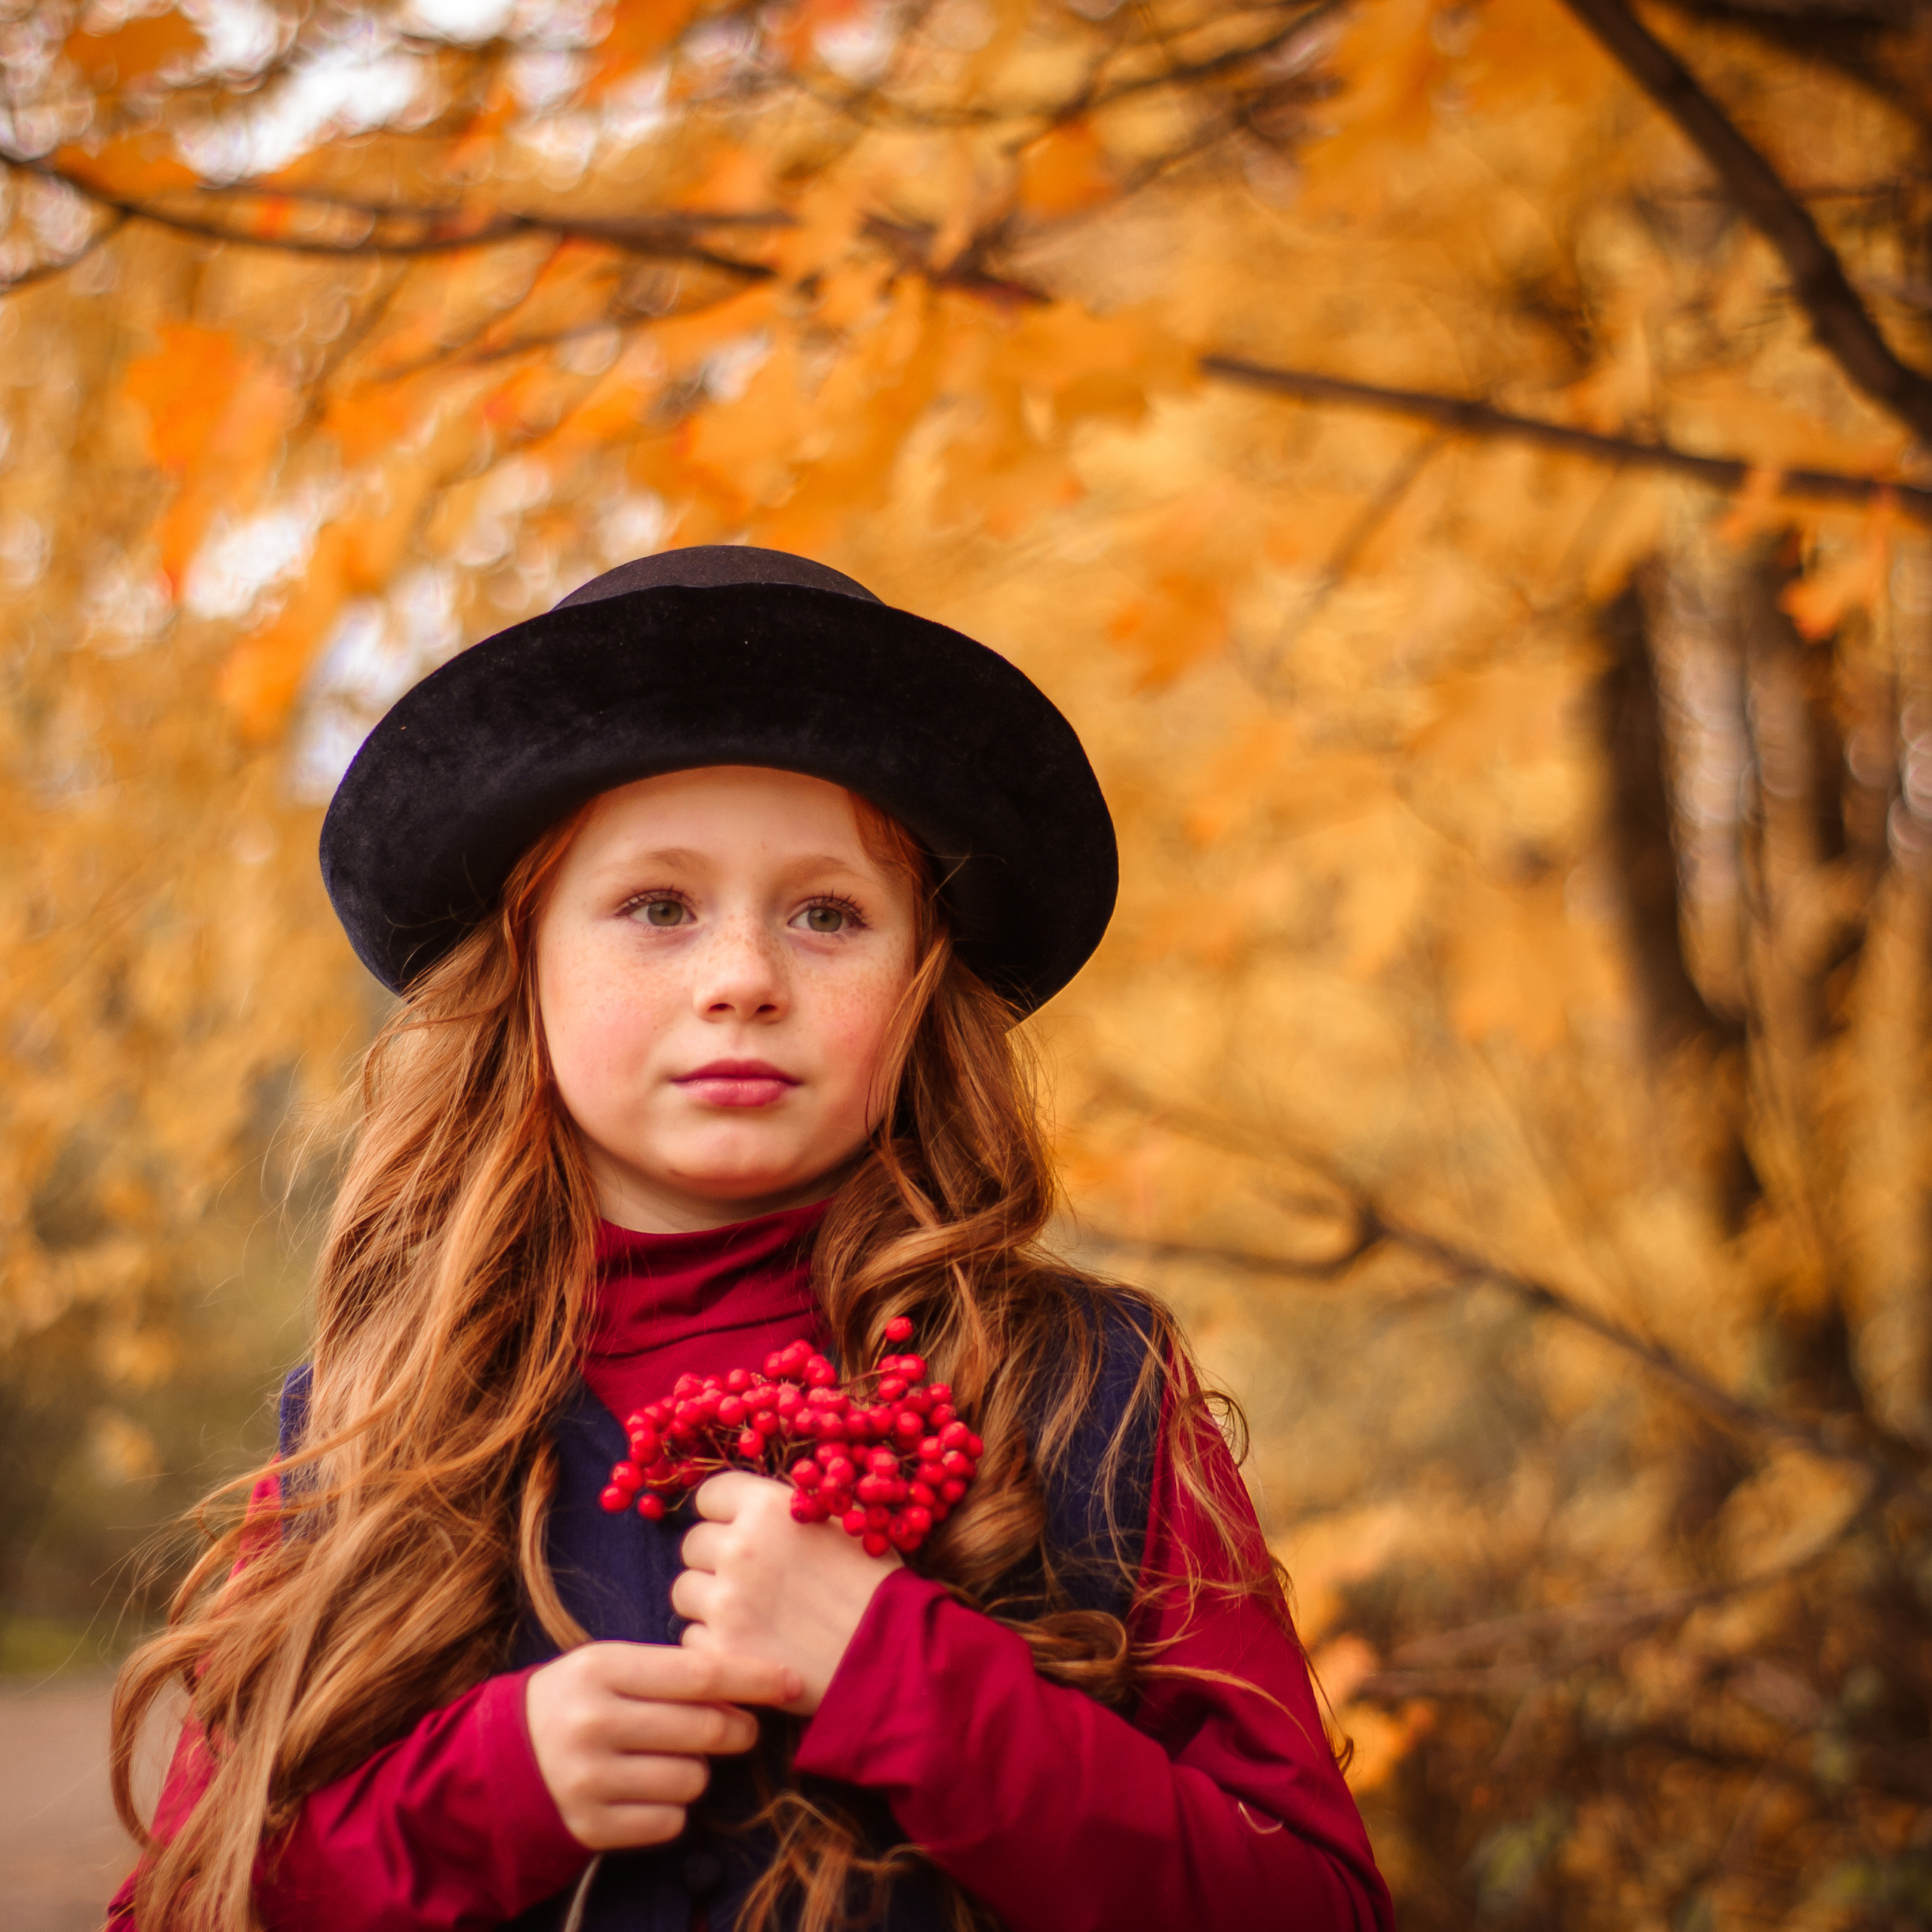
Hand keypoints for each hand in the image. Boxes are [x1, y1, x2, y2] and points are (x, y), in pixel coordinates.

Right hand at [525, 1640, 799, 1849]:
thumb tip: (747, 1686)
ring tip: (674, 1758)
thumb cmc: (575, 1701)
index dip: (754, 1677)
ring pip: (692, 1779)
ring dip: (700, 1771)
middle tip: (740, 1728)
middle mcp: (593, 1722)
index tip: (793, 1681)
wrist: (498, 1761)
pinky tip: (650, 1791)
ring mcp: (588, 1779)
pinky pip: (669, 1822)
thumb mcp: (610, 1666)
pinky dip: (673, 1809)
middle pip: (704, 1728)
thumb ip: (670, 1671)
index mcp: (602, 1668)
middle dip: (737, 1729)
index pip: (699, 1673)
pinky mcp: (588, 1827)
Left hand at [673, 1471, 899, 1714]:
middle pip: (693, 1544)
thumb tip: (757, 1502)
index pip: (709, 1495)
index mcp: (767, 1506)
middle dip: (715, 1559)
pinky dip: (713, 1643)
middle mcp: (738, 1547)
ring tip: (749, 1615)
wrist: (893, 1654)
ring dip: (709, 1601)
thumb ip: (790, 1506)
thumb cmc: (875, 1583)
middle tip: (750, 1580)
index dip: (724, 1514)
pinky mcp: (720, 1651)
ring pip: (686, 1591)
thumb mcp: (841, 1520)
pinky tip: (749, 1645)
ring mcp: (725, 1602)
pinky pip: (691, 1638)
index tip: (739, 1530)